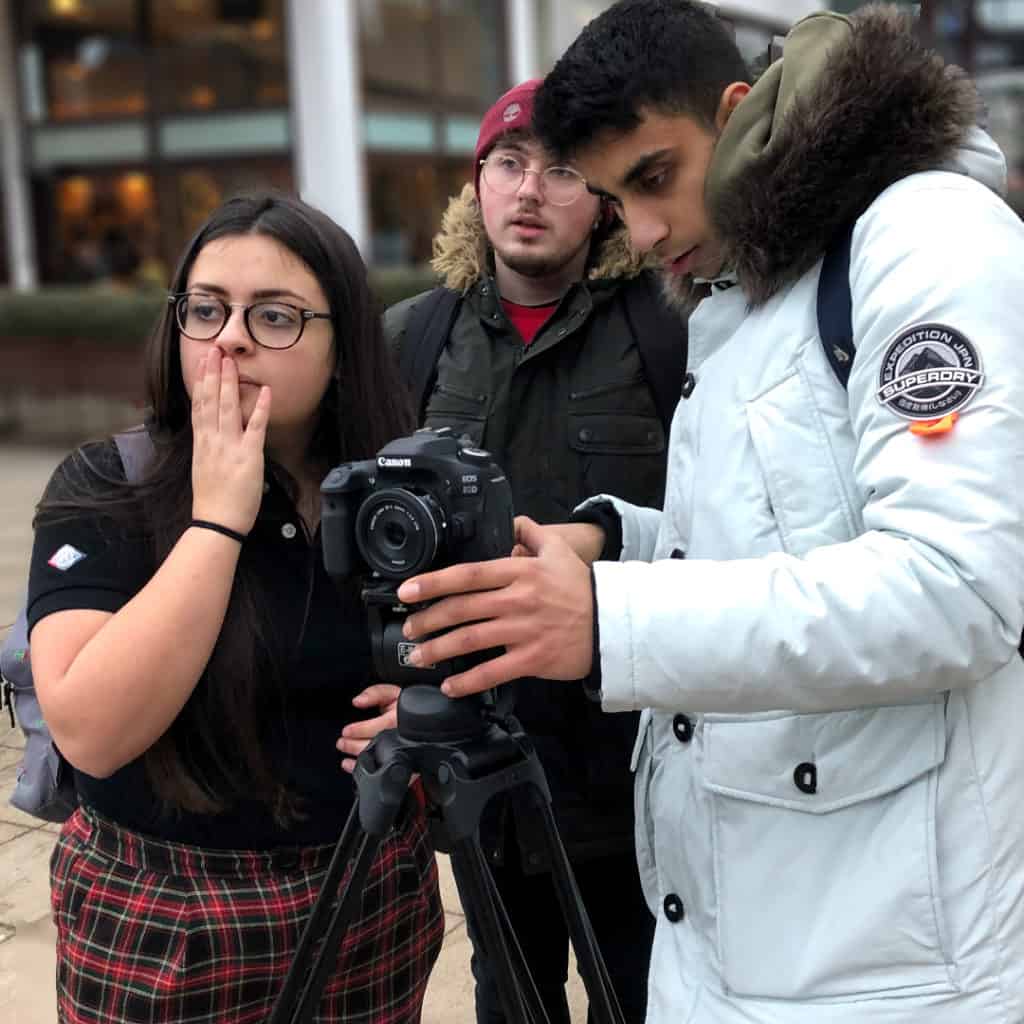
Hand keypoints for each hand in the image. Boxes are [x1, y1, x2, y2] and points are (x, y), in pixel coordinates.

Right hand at [190, 348, 270, 535]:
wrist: (217, 521)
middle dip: (214, 373)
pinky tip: (264, 391)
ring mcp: (230, 447)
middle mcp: (213, 440)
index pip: (200, 405)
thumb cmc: (213, 500)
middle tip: (215, 349)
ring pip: (228, 408)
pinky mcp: (248, 456)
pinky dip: (259, 408)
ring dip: (230, 382)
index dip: (202, 381)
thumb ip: (209, 447)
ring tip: (232, 361)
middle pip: (211, 400)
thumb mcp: (204, 467)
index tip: (203, 362)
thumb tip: (213, 433)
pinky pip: (254, 427)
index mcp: (202, 443)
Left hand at [337, 684, 400, 772]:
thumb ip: (375, 693)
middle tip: (341, 743)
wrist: (426, 723)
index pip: (376, 727)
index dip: (358, 730)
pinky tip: (354, 766)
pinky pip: (383, 771)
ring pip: (377, 760)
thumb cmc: (406, 708)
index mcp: (397, 720)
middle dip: (353, 746)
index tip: (346, 731)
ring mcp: (402, 751)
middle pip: (374, 745)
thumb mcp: (392, 693)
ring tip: (345, 755)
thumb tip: (357, 701)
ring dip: (357, 760)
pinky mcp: (403, 763)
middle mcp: (399, 737)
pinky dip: (365, 770)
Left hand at [397, 516, 594, 697]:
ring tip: (418, 656)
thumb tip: (512, 521)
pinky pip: (492, 672)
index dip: (434, 582)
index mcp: (520, 572)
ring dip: (438, 650)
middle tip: (409, 628)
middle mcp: (518, 600)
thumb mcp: (559, 550)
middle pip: (461, 608)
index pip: (468, 574)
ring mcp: (524, 631)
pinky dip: (467, 681)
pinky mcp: (532, 659)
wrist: (612, 623)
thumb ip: (531, 532)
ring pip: (470, 640)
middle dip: (428, 620)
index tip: (408, 590)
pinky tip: (450, 686)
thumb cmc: (582, 588)